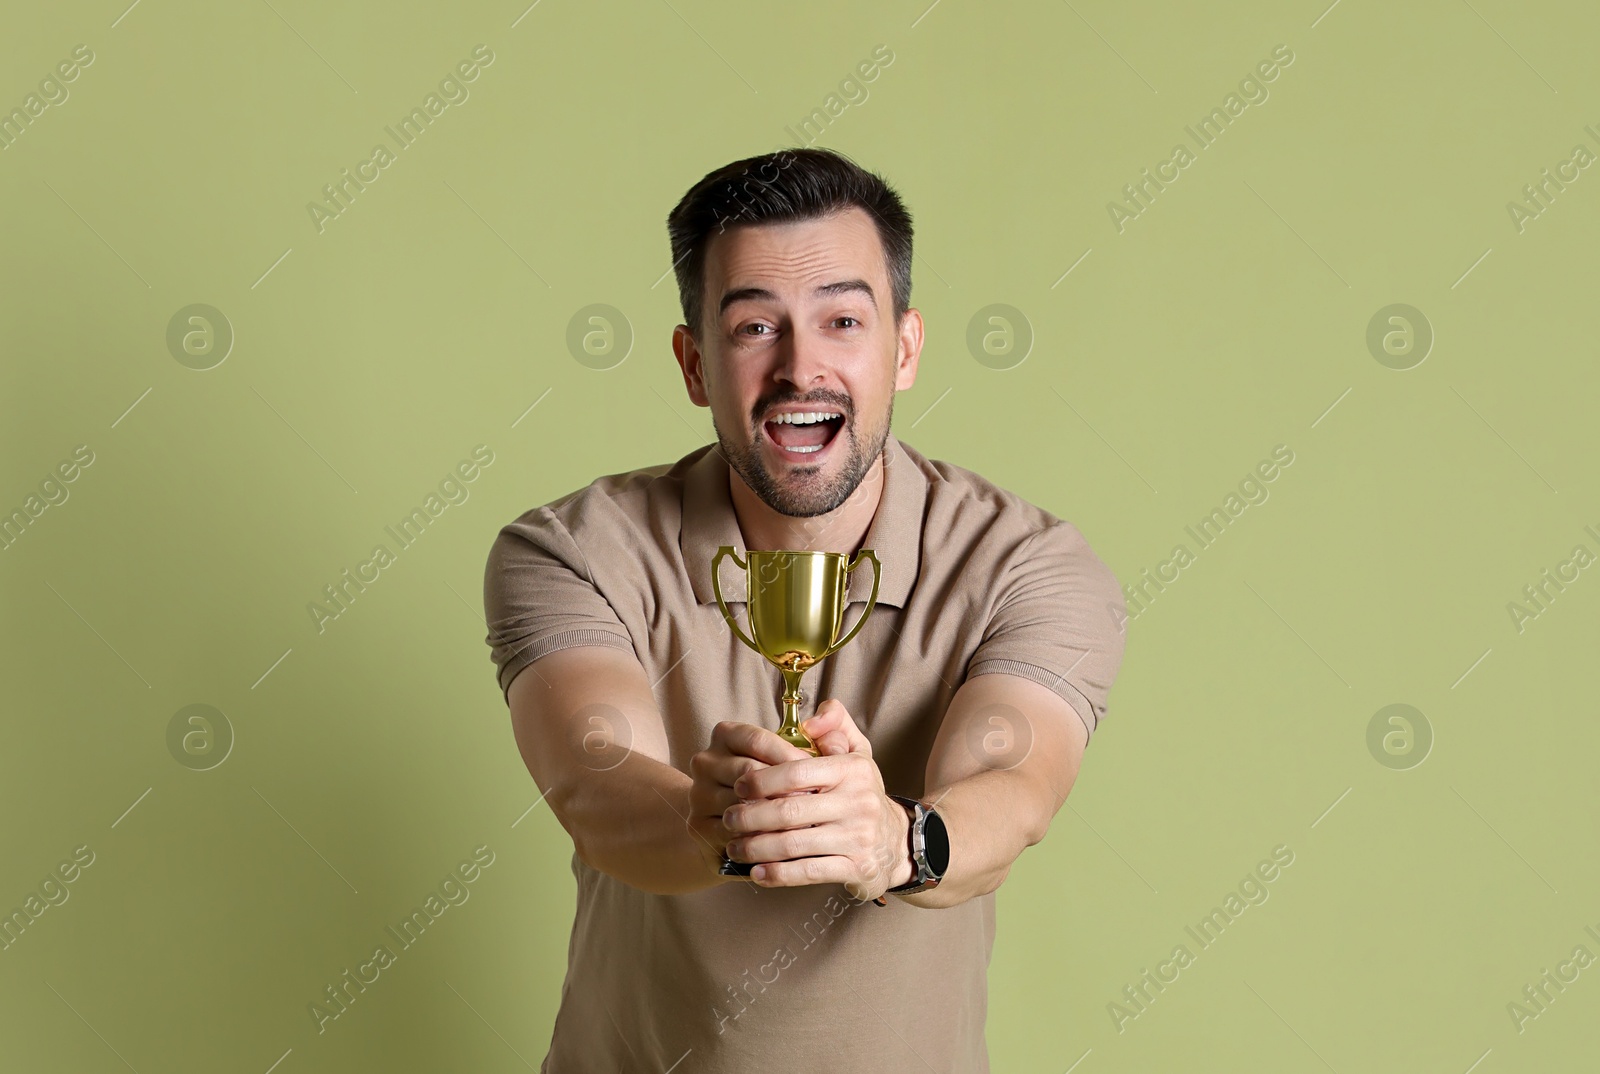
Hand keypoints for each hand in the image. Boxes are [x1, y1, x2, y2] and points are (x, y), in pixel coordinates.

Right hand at [687, 720, 811, 878]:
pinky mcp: (697, 825)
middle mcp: (705, 760)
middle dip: (785, 789)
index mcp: (726, 735)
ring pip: (740, 804)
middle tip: (816, 804)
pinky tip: (782, 842)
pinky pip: (731, 833)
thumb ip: (823, 727)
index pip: (758, 740)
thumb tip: (819, 724)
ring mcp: (697, 793)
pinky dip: (758, 839)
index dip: (789, 757)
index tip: (816, 774)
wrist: (736, 820)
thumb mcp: (803, 753)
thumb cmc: (779, 782)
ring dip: (774, 818)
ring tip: (805, 825)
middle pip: (748, 772)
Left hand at [721, 700, 913, 900]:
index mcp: (852, 770)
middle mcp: (858, 802)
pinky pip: (808, 872)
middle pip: (789, 811)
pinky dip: (778, 874)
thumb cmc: (862, 793)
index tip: (739, 785)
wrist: (898, 842)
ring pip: (793, 844)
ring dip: (756, 848)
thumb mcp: (858, 752)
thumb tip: (810, 721)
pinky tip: (757, 873)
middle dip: (750, 816)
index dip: (762, 779)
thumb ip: (836, 724)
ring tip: (735, 847)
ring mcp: (858, 838)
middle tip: (729, 819)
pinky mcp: (856, 868)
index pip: (797, 771)